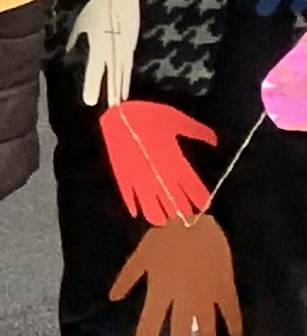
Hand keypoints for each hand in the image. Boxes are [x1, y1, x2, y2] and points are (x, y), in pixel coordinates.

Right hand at [98, 98, 216, 225]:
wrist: (121, 113)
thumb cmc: (150, 115)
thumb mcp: (179, 120)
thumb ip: (197, 132)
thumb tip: (214, 142)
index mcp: (173, 158)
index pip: (189, 182)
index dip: (197, 194)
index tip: (205, 206)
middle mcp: (156, 171)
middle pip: (170, 195)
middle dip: (178, 207)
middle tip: (186, 220)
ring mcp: (138, 173)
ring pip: (149, 198)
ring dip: (156, 210)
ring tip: (163, 222)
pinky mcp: (122, 172)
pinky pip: (127, 192)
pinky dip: (132, 203)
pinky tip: (136, 213)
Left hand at [112, 213, 240, 335]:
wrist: (193, 219)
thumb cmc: (163, 236)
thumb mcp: (140, 257)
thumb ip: (127, 279)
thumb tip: (113, 298)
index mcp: (159, 290)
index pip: (151, 321)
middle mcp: (182, 297)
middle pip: (181, 330)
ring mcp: (205, 294)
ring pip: (207, 327)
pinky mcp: (224, 287)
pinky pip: (231, 312)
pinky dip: (235, 328)